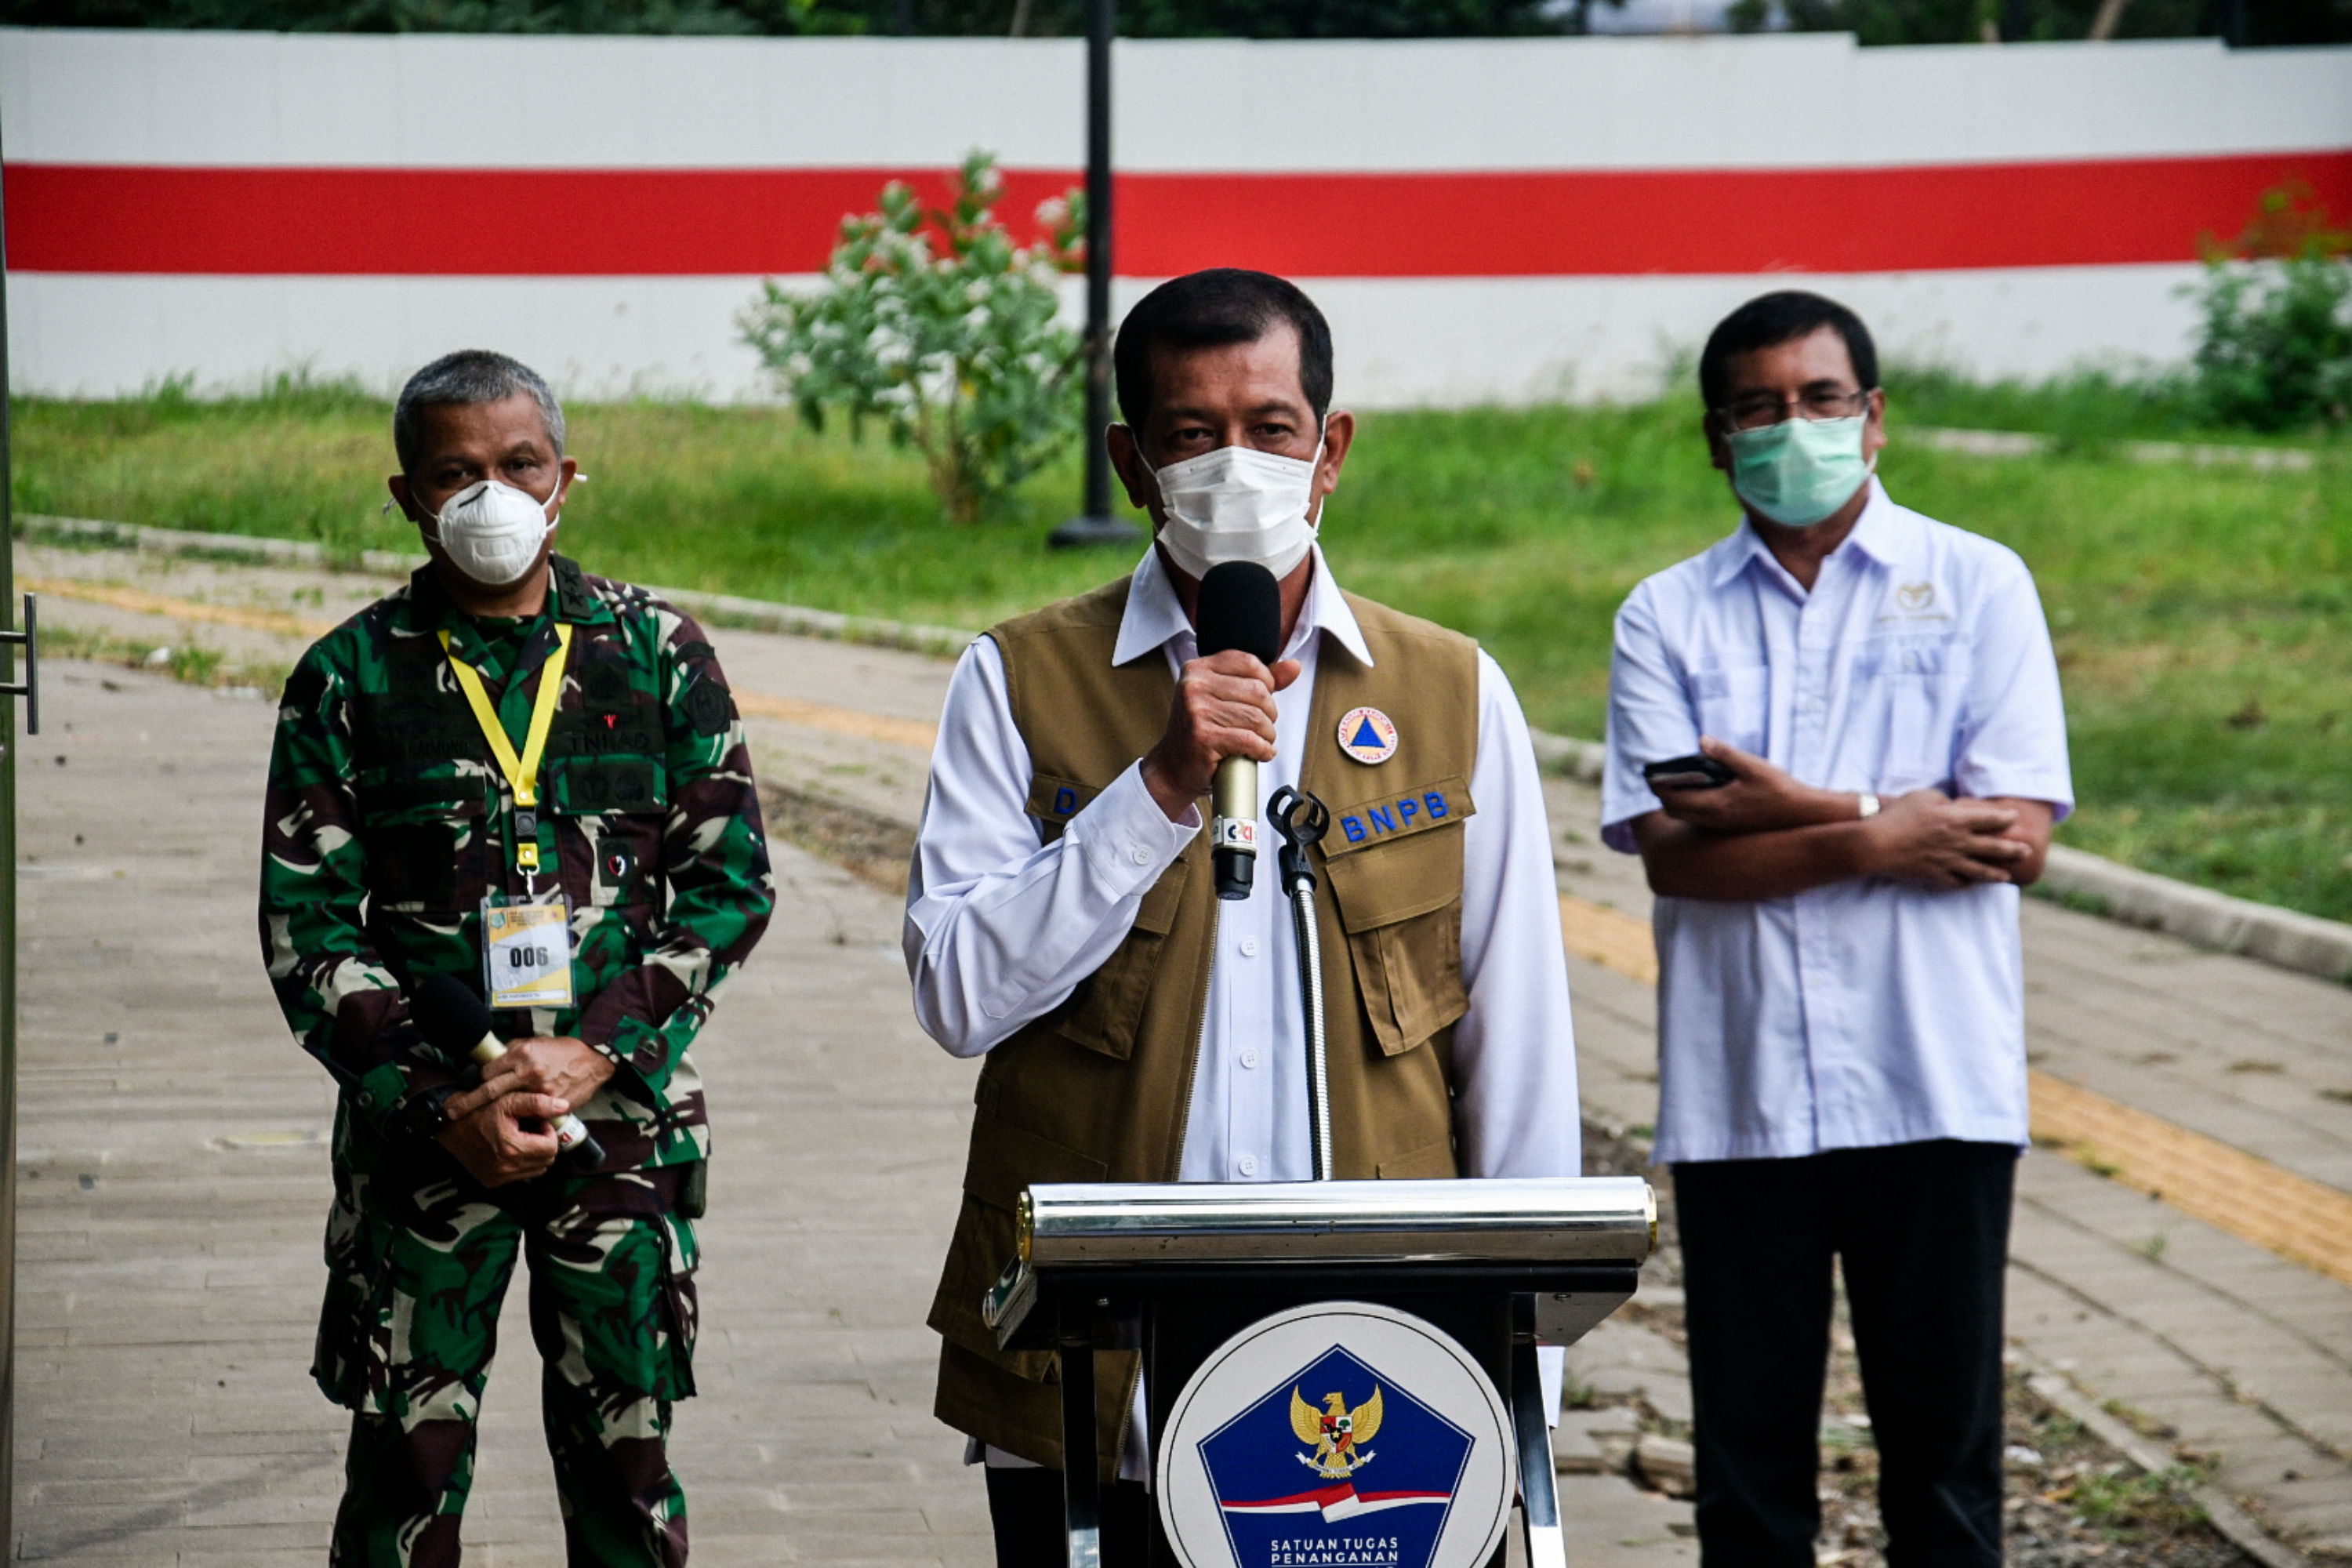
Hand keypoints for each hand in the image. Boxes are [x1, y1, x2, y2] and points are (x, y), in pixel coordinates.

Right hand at [435, 1083, 570, 1186]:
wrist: (450, 1126)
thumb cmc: (480, 1109)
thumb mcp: (508, 1100)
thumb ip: (538, 1102)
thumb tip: (564, 1107)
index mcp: (512, 1148)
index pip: (551, 1147)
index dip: (548, 1132)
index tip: (536, 1121)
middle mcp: (506, 1168)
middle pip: (546, 1161)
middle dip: (543, 1143)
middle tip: (529, 1128)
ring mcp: (498, 1177)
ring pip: (536, 1170)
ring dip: (534, 1154)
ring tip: (520, 1136)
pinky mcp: (491, 1182)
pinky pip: (520, 1175)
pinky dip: (522, 1162)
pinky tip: (510, 1147)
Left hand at [477, 1035, 617, 1115]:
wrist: (594, 1062)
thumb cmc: (565, 1051)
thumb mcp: (538, 1043)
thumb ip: (516, 1051)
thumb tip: (497, 1059)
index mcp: (522, 1052)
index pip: (488, 1071)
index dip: (481, 1080)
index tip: (478, 1087)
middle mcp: (527, 1070)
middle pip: (489, 1089)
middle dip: (468, 1102)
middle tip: (452, 1113)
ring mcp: (538, 1088)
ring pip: (507, 1104)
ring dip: (497, 1111)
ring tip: (485, 1120)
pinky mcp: (550, 1102)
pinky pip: (528, 1111)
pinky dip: (522, 1115)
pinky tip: (522, 1117)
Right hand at [1139, 650, 1302, 821]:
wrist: (1173, 768)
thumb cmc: (1201, 732)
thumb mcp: (1224, 698)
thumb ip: (1259, 680)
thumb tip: (1294, 666)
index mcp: (1198, 669)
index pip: (1248, 662)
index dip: (1266, 682)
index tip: (1262, 700)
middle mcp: (1194, 685)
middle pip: (1258, 691)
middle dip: (1269, 713)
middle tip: (1262, 727)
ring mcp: (1197, 710)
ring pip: (1257, 717)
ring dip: (1268, 735)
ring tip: (1261, 742)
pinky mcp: (1203, 736)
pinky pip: (1250, 740)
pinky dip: (1263, 750)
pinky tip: (1260, 753)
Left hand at [1652, 737, 1849, 834]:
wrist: (1803, 815)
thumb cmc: (1780, 790)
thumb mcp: (1753, 766)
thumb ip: (1725, 754)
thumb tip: (1701, 741)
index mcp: (1717, 805)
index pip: (1674, 800)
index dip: (1658, 787)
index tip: (1650, 774)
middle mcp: (1715, 820)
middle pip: (1674, 811)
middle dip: (1663, 795)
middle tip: (1659, 777)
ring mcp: (1721, 826)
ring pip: (1686, 817)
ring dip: (1676, 802)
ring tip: (1677, 782)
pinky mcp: (1729, 827)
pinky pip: (1699, 820)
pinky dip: (1691, 807)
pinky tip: (1701, 791)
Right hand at [1859, 790, 2028, 889]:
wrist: (1876, 845)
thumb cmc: (1897, 816)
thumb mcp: (1922, 797)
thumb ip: (1943, 800)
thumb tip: (1951, 806)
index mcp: (1957, 820)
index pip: (1991, 819)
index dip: (2006, 818)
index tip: (2014, 817)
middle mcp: (1959, 843)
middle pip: (1994, 848)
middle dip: (2013, 850)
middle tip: (2027, 851)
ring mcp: (1949, 863)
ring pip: (1981, 871)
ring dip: (1997, 873)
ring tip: (2007, 875)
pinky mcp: (1936, 877)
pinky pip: (1959, 883)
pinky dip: (1969, 883)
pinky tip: (1974, 883)